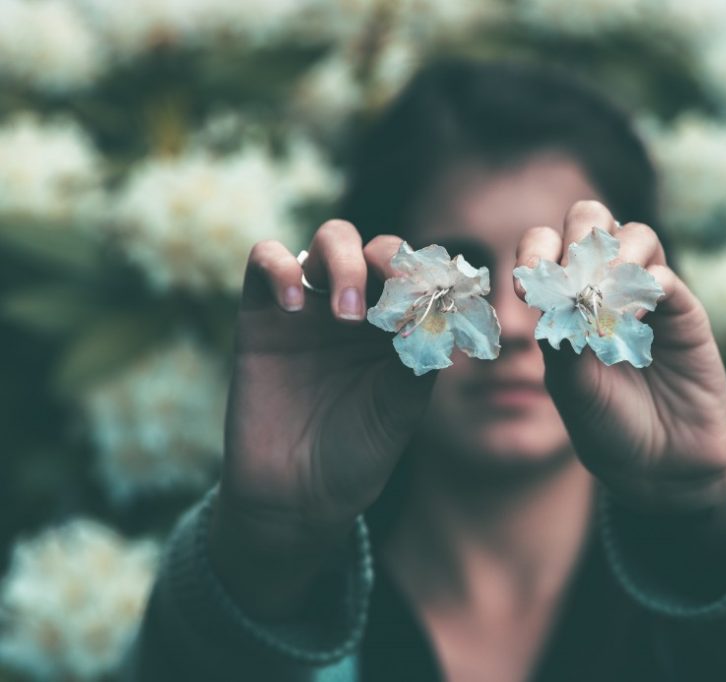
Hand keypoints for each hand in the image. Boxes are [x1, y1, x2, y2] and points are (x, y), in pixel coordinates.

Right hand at [211, 220, 433, 616]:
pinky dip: (281, 267)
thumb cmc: (357, 452)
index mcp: (400, 325)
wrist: (296, 497)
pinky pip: (265, 259)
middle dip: (390, 261)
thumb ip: (420, 355)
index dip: (429, 274)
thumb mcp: (401, 407)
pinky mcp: (262, 314)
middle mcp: (359, 308)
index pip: (420, 273)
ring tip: (347, 315)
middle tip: (390, 301)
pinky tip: (295, 304)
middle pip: (378, 247)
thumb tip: (441, 306)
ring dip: (345, 261)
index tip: (435, 296)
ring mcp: (312, 307)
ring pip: (329, 240)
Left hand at [514, 201, 725, 528]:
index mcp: (566, 300)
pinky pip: (664, 276)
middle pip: (591, 220)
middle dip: (578, 236)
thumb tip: (556, 295)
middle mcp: (605, 287)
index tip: (524, 288)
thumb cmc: (607, 426)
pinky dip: (644, 287)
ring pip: (634, 235)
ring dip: (614, 257)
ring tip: (603, 298)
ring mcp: (646, 295)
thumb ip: (562, 341)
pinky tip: (631, 319)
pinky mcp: (684, 311)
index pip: (546, 247)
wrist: (660, 465)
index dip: (534, 252)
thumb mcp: (571, 388)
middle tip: (571, 276)